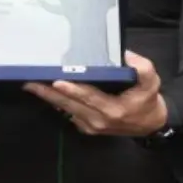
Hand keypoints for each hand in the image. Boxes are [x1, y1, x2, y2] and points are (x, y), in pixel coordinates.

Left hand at [23, 51, 167, 136]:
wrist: (149, 125)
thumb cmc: (148, 101)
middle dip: (49, 92)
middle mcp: (98, 120)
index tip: (56, 81)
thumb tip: (127, 55)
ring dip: (48, 97)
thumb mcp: (152, 82)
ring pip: (65, 109)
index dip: (72, 89)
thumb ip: (143, 69)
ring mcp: (90, 126)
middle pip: (69, 104)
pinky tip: (44, 92)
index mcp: (113, 110)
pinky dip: (56, 102)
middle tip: (30, 81)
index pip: (88, 97)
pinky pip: (67, 112)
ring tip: (31, 84)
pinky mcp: (86, 127)